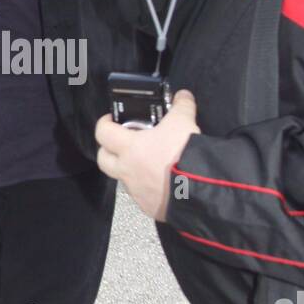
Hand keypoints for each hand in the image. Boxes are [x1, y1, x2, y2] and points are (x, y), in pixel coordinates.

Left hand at [95, 90, 199, 220]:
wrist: (200, 189)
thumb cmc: (183, 154)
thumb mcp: (184, 121)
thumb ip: (181, 105)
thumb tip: (183, 96)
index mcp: (129, 148)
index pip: (102, 132)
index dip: (104, 123)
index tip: (111, 120)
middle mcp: (127, 171)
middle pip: (103, 160)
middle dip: (108, 151)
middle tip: (122, 144)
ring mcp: (137, 191)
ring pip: (124, 179)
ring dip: (130, 170)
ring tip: (149, 162)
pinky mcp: (150, 207)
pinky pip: (142, 195)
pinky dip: (149, 187)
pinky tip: (163, 181)